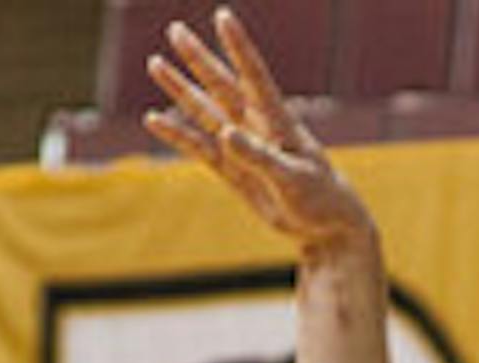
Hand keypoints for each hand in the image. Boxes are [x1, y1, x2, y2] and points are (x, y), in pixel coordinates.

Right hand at [146, 7, 369, 250]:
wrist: (325, 226)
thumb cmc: (319, 197)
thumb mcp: (292, 179)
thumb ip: (259, 156)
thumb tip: (224, 133)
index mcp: (278, 121)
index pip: (255, 76)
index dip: (239, 47)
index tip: (222, 16)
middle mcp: (255, 127)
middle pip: (222, 87)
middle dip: (199, 59)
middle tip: (175, 30)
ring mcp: (241, 148)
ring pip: (205, 113)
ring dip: (181, 90)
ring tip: (155, 63)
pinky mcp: (232, 171)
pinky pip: (198, 150)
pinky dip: (177, 137)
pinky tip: (154, 120)